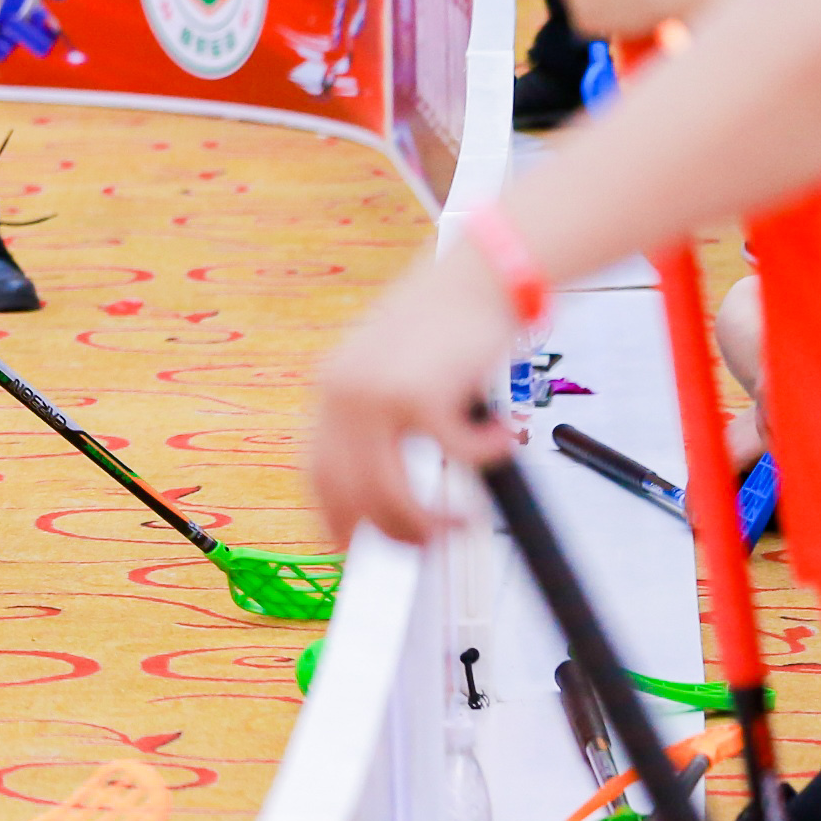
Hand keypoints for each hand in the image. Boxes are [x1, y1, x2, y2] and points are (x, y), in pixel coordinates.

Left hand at [307, 246, 520, 544]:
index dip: (335, 519)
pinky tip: (503, 440)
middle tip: (426, 543)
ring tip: (464, 518)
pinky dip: (487, 459)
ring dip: (432, 521)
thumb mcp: (392, 368)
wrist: (478, 272)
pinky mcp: (422, 396)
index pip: (317, 474)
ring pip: (393, 496)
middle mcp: (343, 394)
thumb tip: (392, 486)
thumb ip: (381, 419)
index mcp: (331, 389)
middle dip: (391, 534)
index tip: (355, 547)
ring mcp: (378, 397)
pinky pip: (457, 458)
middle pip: (352, 496)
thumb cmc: (446, 320)